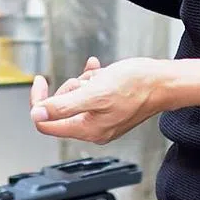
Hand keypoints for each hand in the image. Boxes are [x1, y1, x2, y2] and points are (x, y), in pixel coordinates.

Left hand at [29, 57, 168, 143]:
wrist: (161, 82)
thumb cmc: (134, 87)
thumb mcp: (94, 94)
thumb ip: (64, 106)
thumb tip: (37, 114)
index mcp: (87, 129)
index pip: (46, 123)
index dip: (38, 101)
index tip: (40, 81)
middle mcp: (93, 128)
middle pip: (60, 109)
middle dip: (67, 89)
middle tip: (81, 82)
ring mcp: (102, 118)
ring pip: (75, 97)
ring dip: (82, 82)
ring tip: (97, 77)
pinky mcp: (109, 106)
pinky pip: (90, 91)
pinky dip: (92, 78)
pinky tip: (98, 69)